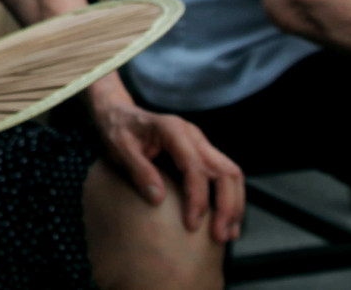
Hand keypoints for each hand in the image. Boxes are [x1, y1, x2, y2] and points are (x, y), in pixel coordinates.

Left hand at [93, 100, 243, 242]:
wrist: (117, 114)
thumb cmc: (116, 130)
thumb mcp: (118, 147)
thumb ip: (138, 170)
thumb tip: (157, 198)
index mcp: (173, 130)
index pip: (196, 168)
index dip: (197, 199)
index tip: (192, 225)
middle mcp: (193, 135)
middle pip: (225, 171)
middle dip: (227, 206)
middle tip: (219, 236)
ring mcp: (200, 143)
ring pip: (231, 173)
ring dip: (234, 205)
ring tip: (228, 234)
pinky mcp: (201, 152)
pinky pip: (224, 175)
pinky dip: (229, 198)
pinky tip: (226, 220)